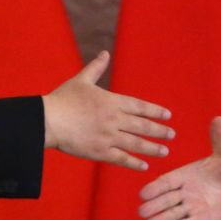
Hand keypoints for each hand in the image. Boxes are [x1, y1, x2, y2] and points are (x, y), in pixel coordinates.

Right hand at [42, 51, 173, 170]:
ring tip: (165, 151)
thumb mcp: (81, 80)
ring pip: (136, 143)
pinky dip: (134, 162)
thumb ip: (96, 68)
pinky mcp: (100, 152)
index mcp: (111, 101)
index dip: (155, 111)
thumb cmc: (62, 99)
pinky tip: (144, 166)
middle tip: (172, 135)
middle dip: (159, 131)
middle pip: (143, 126)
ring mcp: (108, 137)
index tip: (168, 115)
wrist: (48, 121)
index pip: (140, 107)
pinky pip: (121, 158)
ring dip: (152, 148)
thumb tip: (105, 53)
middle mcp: (114, 119)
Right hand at [138, 117, 220, 219]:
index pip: (166, 181)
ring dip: (161, 219)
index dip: (155, 188)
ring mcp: (191, 206)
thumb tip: (219, 118)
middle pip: (165, 199)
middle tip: (142, 212)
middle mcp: (185, 192)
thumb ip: (220, 139)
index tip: (143, 194)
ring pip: (172, 213)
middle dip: (154, 206)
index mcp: (186, 175)